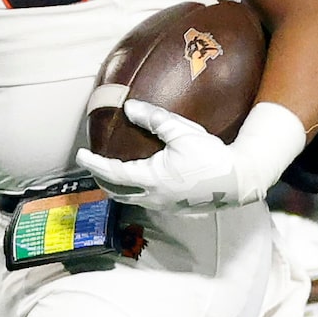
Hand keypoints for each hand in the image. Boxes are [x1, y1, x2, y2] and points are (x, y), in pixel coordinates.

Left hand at [78, 100, 307, 213]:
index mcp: (152, 179)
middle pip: (115, 192)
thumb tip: (130, 107)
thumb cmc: (211, 156)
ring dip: (115, 187)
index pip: (112, 173)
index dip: (93, 164)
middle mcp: (153, 197)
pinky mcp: (173, 208)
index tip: (80, 155)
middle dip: (100, 178)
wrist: (238, 180)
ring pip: (129, 199)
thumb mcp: (182, 132)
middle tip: (91, 163)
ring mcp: (163, 206)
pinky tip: (136, 181)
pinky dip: (131, 191)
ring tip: (109, 173)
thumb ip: (154, 119)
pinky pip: (143, 201)